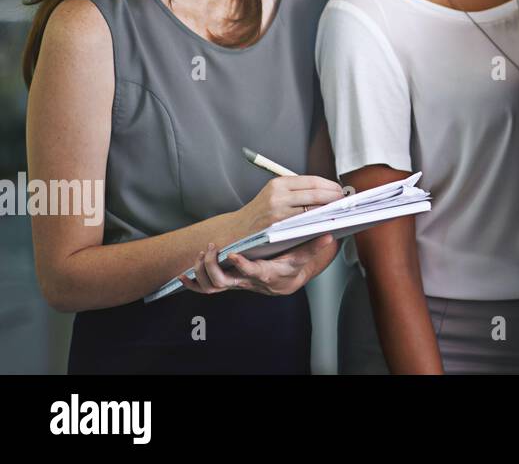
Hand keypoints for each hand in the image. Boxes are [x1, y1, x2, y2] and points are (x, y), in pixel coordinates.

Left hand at [179, 234, 338, 295]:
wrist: (282, 282)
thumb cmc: (291, 268)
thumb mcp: (303, 258)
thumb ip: (314, 248)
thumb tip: (329, 236)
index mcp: (266, 275)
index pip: (254, 272)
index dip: (243, 266)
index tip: (233, 254)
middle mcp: (247, 281)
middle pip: (225, 281)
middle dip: (213, 267)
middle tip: (212, 249)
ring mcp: (236, 282)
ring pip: (212, 285)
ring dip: (202, 271)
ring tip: (203, 252)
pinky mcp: (228, 281)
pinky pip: (206, 288)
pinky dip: (192, 283)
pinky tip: (183, 276)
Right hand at [236, 175, 345, 235]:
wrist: (237, 231)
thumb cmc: (262, 211)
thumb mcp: (275, 193)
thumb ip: (297, 190)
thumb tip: (327, 189)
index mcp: (279, 183)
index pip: (312, 181)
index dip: (330, 185)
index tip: (340, 189)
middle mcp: (278, 196)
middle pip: (316, 194)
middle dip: (333, 198)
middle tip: (344, 201)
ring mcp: (278, 213)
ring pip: (312, 210)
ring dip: (328, 211)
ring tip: (338, 211)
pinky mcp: (278, 229)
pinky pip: (304, 224)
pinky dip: (317, 223)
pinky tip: (324, 222)